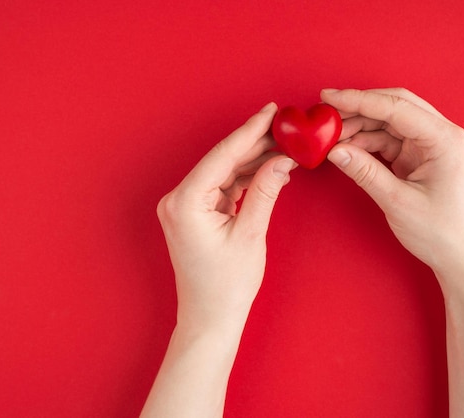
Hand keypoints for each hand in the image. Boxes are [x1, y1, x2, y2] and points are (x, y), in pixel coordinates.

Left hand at [157, 102, 297, 332]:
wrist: (210, 318)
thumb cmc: (225, 286)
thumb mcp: (250, 235)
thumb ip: (265, 192)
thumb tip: (283, 160)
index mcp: (185, 203)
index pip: (222, 156)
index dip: (249, 131)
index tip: (270, 111)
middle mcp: (178, 200)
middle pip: (222, 161)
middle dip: (254, 145)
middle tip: (285, 128)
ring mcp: (185, 206)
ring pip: (223, 172)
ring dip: (252, 161)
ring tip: (284, 147)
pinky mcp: (195, 213)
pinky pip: (222, 187)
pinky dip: (245, 179)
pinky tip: (269, 170)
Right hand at [322, 88, 463, 288]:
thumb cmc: (442, 233)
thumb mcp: (398, 202)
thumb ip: (365, 172)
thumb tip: (335, 150)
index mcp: (446, 140)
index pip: (397, 108)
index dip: (359, 100)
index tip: (329, 97)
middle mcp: (443, 136)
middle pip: (396, 107)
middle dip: (359, 109)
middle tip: (327, 113)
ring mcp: (433, 147)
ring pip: (391, 124)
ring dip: (362, 127)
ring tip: (332, 137)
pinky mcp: (423, 159)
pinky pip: (392, 141)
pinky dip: (369, 143)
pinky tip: (348, 149)